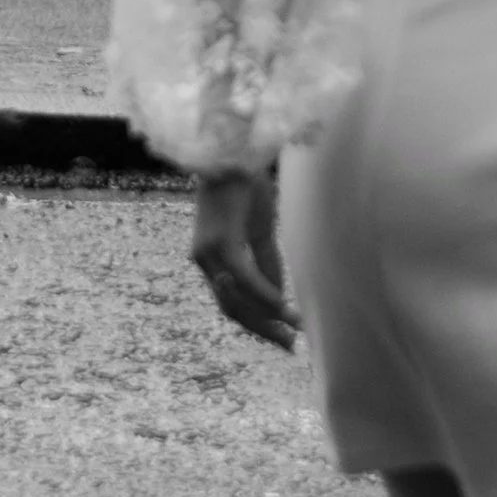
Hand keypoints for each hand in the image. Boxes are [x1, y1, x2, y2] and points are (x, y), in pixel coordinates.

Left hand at [192, 169, 296, 347]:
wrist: (235, 150)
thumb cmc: (244, 186)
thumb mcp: (258, 231)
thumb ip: (266, 265)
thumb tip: (277, 299)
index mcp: (210, 259)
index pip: (231, 304)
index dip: (258, 324)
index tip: (284, 339)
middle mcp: (204, 259)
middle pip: (232, 309)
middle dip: (263, 330)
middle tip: (290, 346)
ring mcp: (209, 252)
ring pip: (237, 299)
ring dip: (267, 318)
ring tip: (292, 328)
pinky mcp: (221, 240)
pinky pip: (245, 277)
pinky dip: (265, 294)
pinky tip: (283, 307)